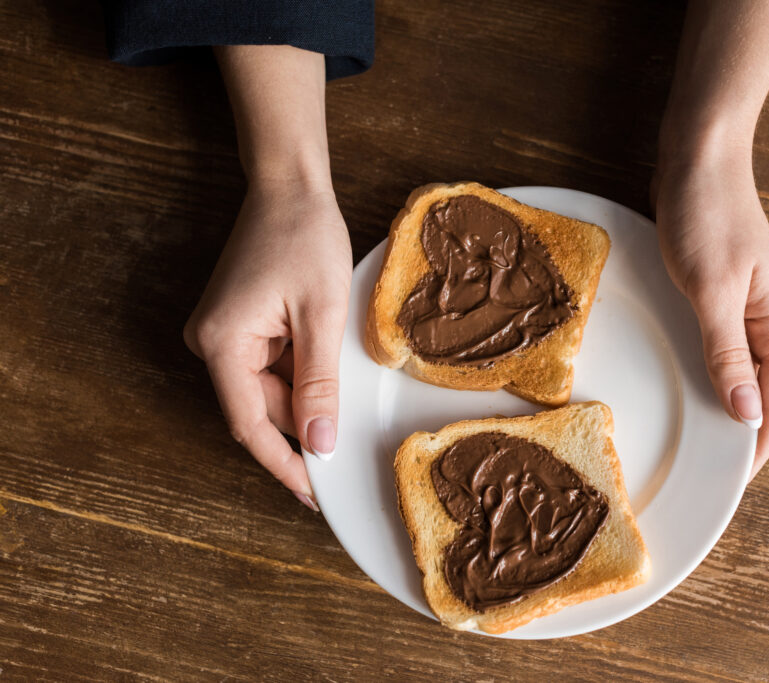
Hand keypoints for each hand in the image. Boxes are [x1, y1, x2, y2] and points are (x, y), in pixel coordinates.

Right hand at [184, 181, 351, 507]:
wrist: (290, 188)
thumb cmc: (305, 238)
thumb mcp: (322, 315)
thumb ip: (319, 383)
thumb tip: (319, 442)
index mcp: (221, 343)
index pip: (249, 423)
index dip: (283, 462)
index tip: (313, 493)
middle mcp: (211, 343)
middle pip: (260, 409)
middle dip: (303, 427)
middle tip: (344, 453)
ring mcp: (223, 336)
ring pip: (268, 391)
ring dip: (306, 398)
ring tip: (342, 392)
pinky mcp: (239, 328)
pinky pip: (271, 369)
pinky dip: (300, 376)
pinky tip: (326, 370)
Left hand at [654, 151, 768, 478]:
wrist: (699, 159)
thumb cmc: (707, 216)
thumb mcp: (713, 289)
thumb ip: (728, 353)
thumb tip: (748, 414)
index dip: (758, 448)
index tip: (730, 482)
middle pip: (767, 395)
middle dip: (744, 435)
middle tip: (706, 469)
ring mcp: (750, 310)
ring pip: (745, 375)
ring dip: (728, 407)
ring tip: (697, 441)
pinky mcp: (725, 296)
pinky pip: (726, 351)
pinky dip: (712, 376)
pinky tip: (690, 388)